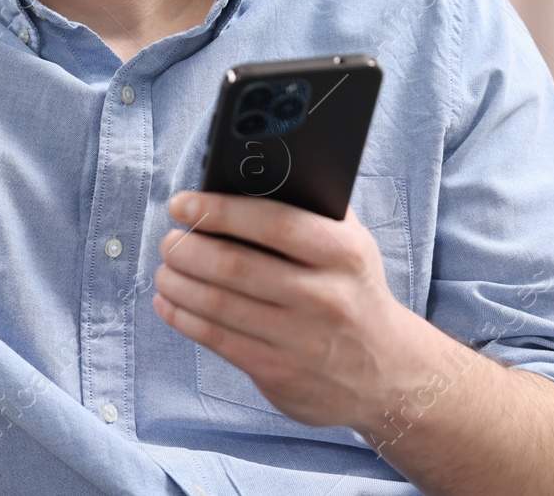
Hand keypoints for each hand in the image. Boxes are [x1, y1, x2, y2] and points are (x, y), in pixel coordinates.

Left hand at [152, 190, 441, 431]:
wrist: (388, 372)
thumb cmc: (353, 292)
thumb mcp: (350, 247)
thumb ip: (309, 212)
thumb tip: (241, 180)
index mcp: (343, 253)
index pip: (274, 223)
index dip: (220, 210)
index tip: (182, 204)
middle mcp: (325, 296)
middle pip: (236, 266)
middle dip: (188, 249)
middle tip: (169, 241)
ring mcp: (301, 339)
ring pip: (219, 305)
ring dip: (178, 283)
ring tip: (165, 269)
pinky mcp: (279, 373)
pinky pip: (218, 339)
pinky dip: (184, 317)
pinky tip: (169, 303)